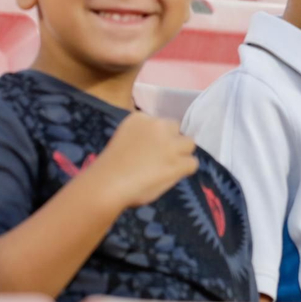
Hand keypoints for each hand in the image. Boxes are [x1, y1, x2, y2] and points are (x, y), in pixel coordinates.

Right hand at [84, 113, 198, 210]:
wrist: (107, 183)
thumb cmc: (108, 167)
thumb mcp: (124, 139)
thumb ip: (141, 136)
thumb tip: (154, 145)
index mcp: (139, 118)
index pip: (160, 122)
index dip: (158, 136)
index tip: (149, 148)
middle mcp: (158, 125)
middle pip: (176, 129)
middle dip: (171, 141)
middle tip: (162, 157)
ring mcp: (170, 143)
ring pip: (189, 144)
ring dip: (181, 154)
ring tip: (169, 167)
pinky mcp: (179, 160)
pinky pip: (193, 163)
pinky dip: (185, 170)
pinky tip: (171, 176)